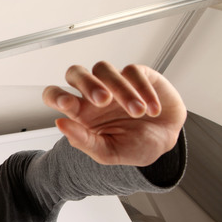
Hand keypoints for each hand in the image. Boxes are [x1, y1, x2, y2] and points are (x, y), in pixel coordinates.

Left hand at [42, 61, 186, 165]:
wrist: (166, 140)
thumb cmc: (134, 145)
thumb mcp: (109, 152)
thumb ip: (83, 141)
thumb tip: (60, 124)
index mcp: (80, 112)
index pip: (55, 95)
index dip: (55, 95)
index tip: (66, 104)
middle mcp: (92, 93)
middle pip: (75, 73)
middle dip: (86, 84)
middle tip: (103, 101)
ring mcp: (113, 81)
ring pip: (103, 69)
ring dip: (120, 90)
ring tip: (137, 112)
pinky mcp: (136, 74)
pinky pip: (132, 71)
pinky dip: (143, 90)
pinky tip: (152, 109)